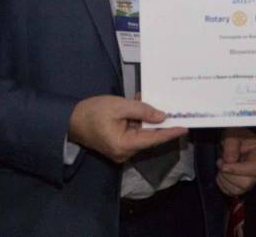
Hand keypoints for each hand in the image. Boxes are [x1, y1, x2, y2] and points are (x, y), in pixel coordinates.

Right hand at [68, 95, 186, 163]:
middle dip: (160, 123)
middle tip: (175, 110)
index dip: (170, 132)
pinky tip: (143, 108)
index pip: (153, 139)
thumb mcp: (118, 106)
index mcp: (124, 145)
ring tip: (155, 103)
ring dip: (148, 120)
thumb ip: (141, 110)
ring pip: (142, 135)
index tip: (185, 127)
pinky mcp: (118, 146)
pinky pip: (134, 134)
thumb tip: (161, 116)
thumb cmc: (92, 112)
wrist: (70, 120)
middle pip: (148, 137)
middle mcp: (124, 153)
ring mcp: (121, 151)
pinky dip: (139, 122)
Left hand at [216, 128, 255, 195]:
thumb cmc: (237, 137)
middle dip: (228, 175)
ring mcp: (253, 180)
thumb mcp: (232, 135)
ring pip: (238, 190)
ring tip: (221, 166)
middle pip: (246, 183)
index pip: (253, 169)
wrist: (236, 141)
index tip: (224, 165)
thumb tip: (230, 160)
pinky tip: (222, 173)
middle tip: (220, 163)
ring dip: (224, 179)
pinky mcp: (243, 186)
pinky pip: (231, 192)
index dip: (236, 169)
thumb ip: (231, 146)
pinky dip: (223, 184)